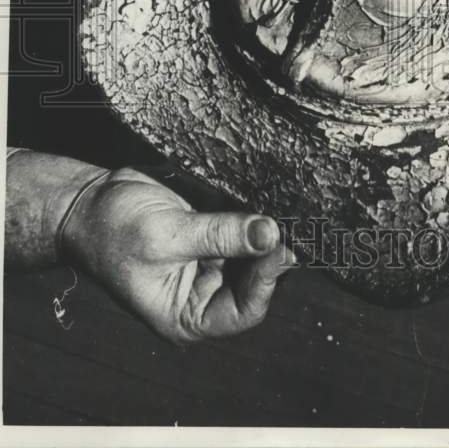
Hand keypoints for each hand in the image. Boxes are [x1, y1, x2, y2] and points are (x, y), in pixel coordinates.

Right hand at [61, 166, 295, 343]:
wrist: (88, 204)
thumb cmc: (113, 231)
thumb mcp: (168, 235)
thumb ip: (220, 235)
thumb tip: (269, 233)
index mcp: (186, 316)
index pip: (244, 311)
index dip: (267, 281)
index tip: (279, 247)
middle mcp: (201, 296)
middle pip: (255, 283)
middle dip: (270, 256)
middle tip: (289, 224)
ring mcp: (208, 266)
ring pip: (253, 256)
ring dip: (265, 236)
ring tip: (281, 211)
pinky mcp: (210, 238)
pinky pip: (242, 233)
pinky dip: (253, 220)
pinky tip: (265, 203)